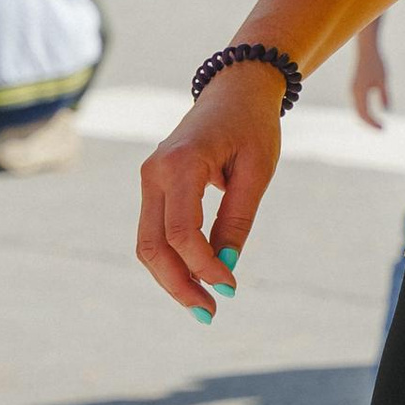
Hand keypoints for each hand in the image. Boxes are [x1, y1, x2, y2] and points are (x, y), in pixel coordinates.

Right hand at [136, 65, 282, 315]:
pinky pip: (154, 231)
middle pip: (152, 244)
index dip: (203, 267)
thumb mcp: (257, 172)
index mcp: (181, 164)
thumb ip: (238, 219)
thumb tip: (225, 267)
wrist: (235, 90)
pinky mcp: (153, 186)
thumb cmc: (253, 126)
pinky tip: (196, 280)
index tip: (231, 288)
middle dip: (178, 284)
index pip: (181, 232)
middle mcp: (154, 172)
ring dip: (172, 277)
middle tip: (209, 314)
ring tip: (203, 305)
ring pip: (147, 243)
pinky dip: (172, 259)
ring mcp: (149, 179)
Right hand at [350, 20, 390, 128]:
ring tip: (378, 125)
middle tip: (382, 130)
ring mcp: (353, 90)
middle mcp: (354, 92)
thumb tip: (386, 109)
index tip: (383, 128)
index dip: (373, 123)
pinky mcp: (355, 87)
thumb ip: (384, 95)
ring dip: (367, 118)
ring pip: (358, 109)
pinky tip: (373, 115)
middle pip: (360, 114)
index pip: (365, 113)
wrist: (366, 49)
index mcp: (360, 91)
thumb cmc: (376, 63)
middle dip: (370, 123)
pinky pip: (359, 104)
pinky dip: (365, 111)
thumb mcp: (383, 80)